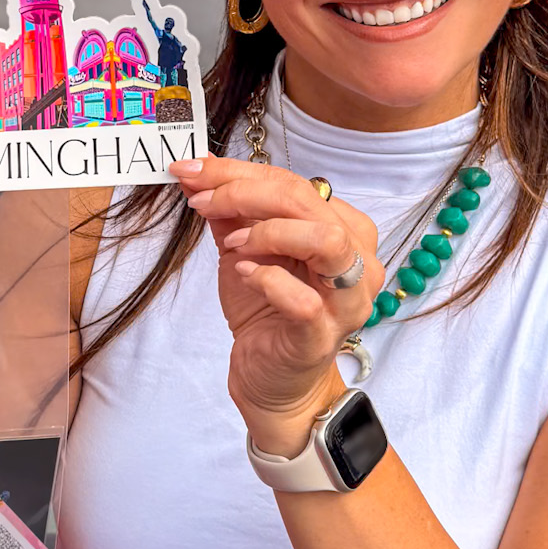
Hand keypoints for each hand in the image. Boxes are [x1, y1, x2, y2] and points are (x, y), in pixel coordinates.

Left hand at [170, 157, 384, 456]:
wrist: (268, 377)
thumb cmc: (265, 310)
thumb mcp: (241, 250)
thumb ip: (225, 211)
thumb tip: (193, 170)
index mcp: (344, 229)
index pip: (294, 183)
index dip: (239, 172)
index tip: (191, 171)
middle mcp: (356, 261)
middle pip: (307, 203)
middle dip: (245, 193)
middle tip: (200, 201)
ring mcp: (346, 301)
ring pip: (326, 241)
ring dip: (269, 232)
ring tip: (233, 244)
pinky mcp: (322, 337)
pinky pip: (305, 301)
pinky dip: (269, 280)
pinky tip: (244, 274)